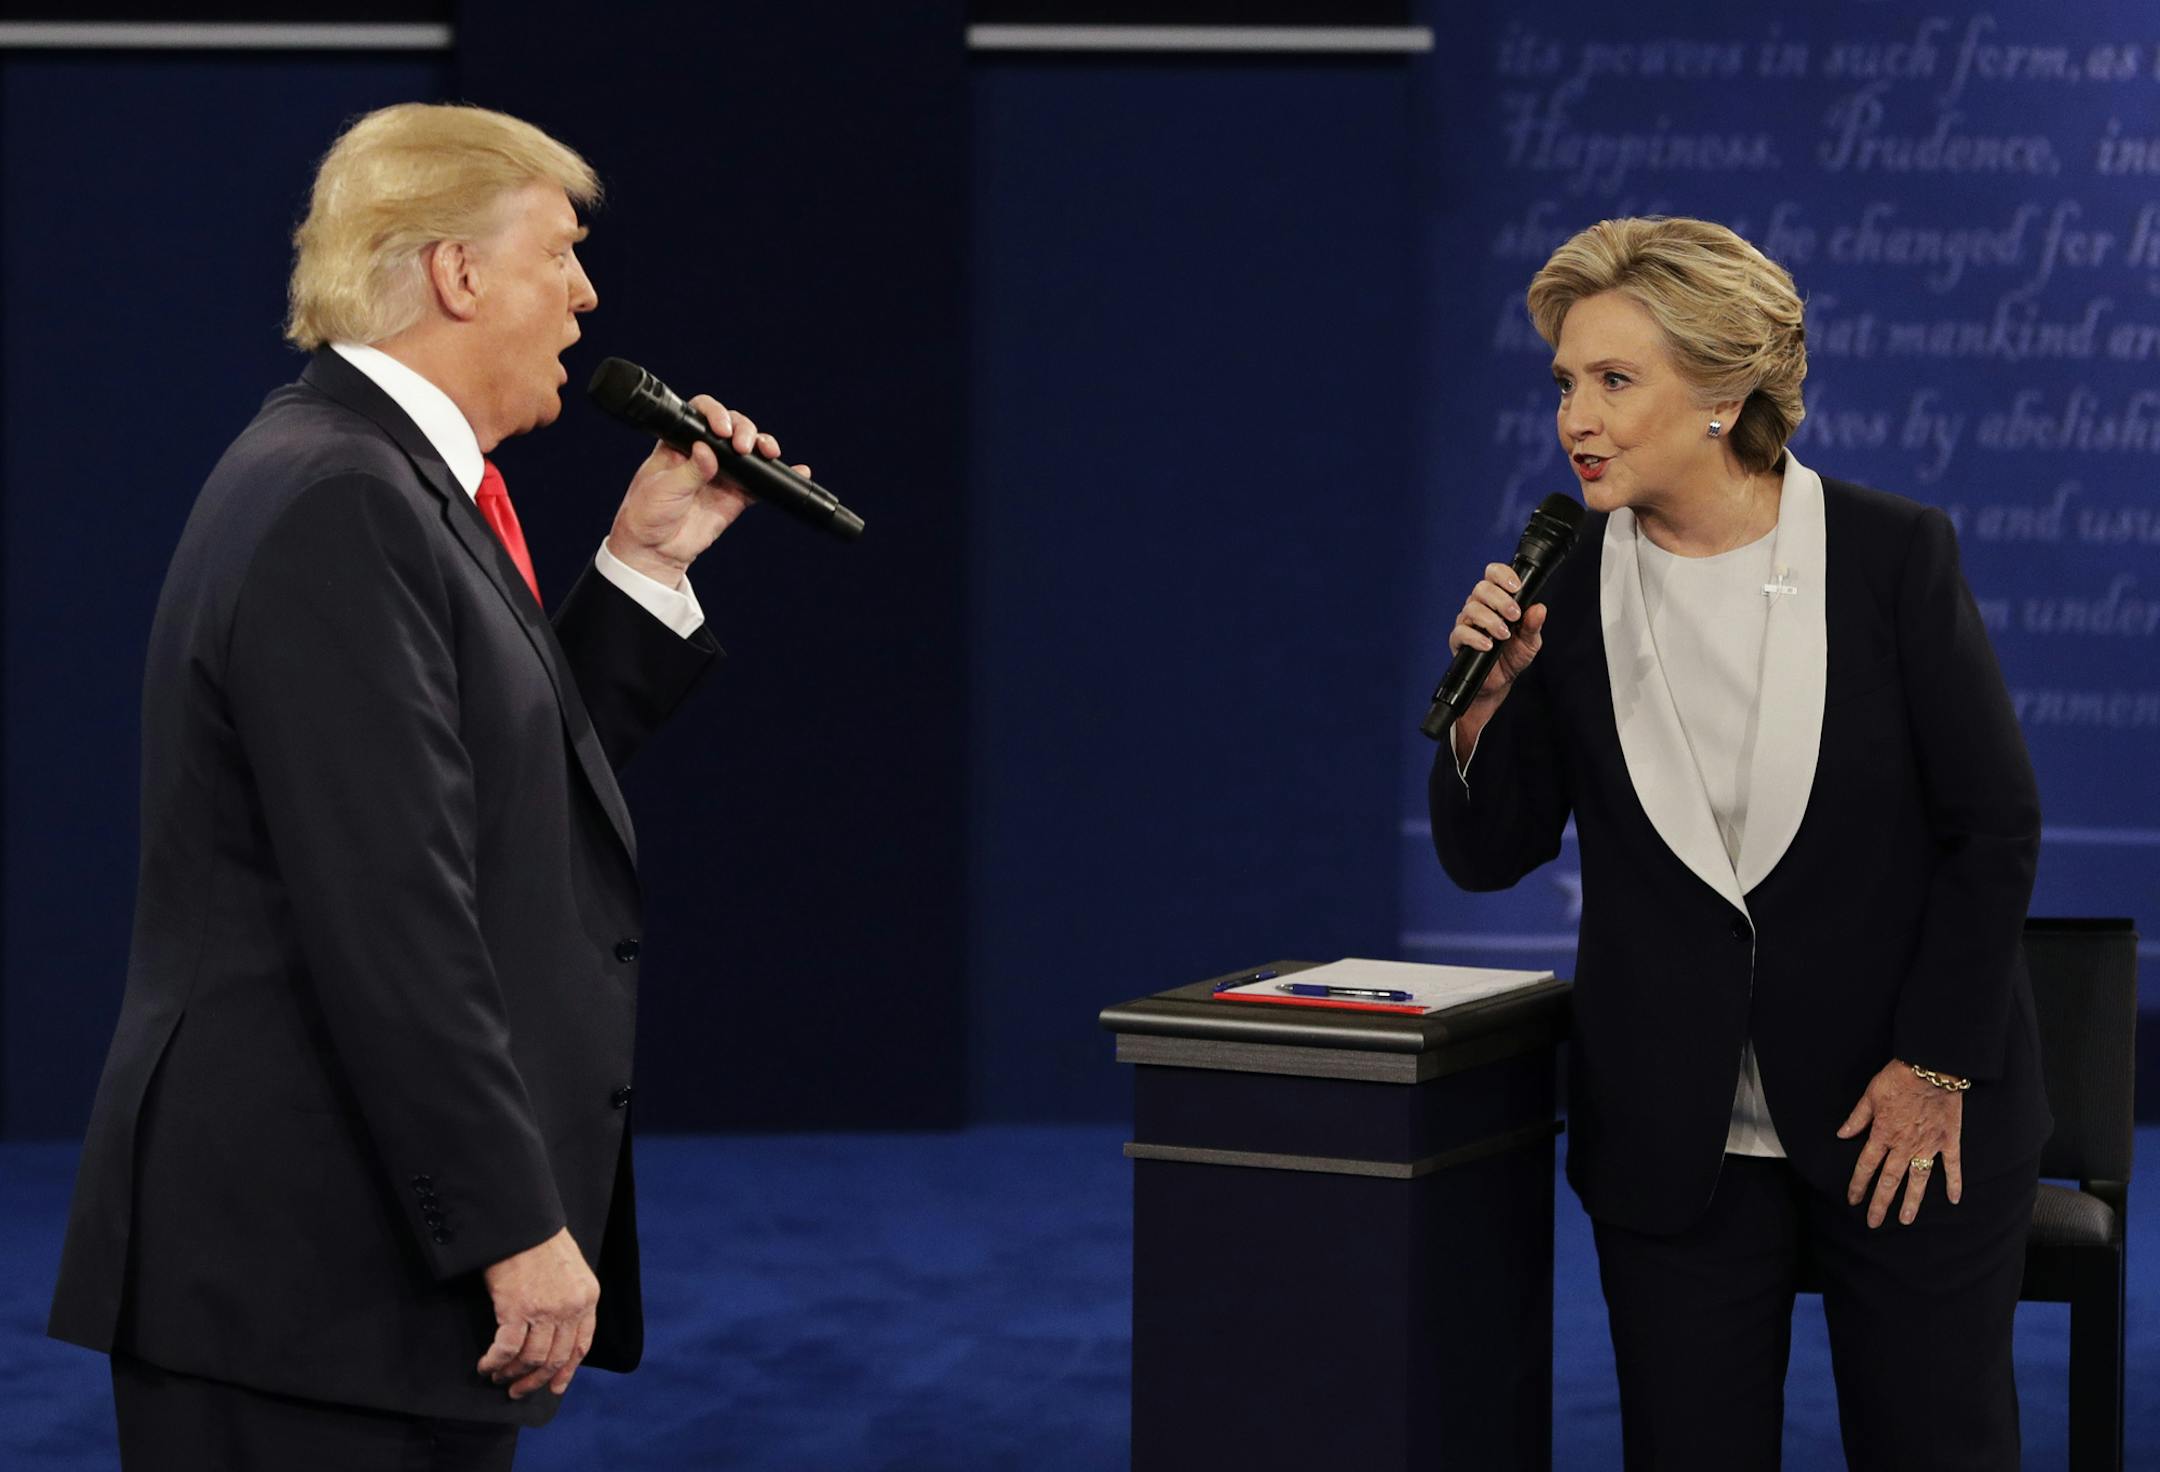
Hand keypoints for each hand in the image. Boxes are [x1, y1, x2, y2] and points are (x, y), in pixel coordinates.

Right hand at [476, 1227, 599, 1398]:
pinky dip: (495, 1363)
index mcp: (588, 1297)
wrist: (522, 1222)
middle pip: (556, 1358)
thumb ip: (570, 1298)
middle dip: (536, 1380)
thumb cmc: (541, 1242)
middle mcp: (571, 1307)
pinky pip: (507, 1349)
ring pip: (532, 1359)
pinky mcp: (516, 1309)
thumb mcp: (570, 1270)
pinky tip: (486, 1365)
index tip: (555, 1387)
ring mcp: (545, 1310)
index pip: (582, 1345)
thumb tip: (556, 1332)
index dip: (567, 1371)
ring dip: (513, 1374)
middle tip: (519, 1390)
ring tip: (499, 1378)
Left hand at [604, 395, 811, 586]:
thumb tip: (707, 450)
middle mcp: (704, 451)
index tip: (722, 430)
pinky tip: (798, 470)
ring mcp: (723, 472)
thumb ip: (689, 470)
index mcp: (680, 442)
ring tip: (769, 452)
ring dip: (762, 446)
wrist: (656, 549)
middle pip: (733, 427)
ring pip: (750, 450)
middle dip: (744, 430)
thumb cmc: (648, 513)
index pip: (701, 414)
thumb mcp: (664, 489)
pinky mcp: (737, 494)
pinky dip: (779, 476)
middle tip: (743, 447)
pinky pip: (762, 481)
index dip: (715, 414)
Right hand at [1446, 562, 1547, 759]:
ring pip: (1471, 608)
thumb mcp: (1530, 641)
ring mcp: (1467, 622)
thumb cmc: (1513, 656)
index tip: (1516, 587)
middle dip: (1500, 599)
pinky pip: (1461, 632)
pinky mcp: (1458, 640)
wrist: (1500, 682)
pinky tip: (1488, 645)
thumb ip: (1533, 624)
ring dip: (1490, 619)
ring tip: (1504, 634)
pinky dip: (1476, 637)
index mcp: (1497, 600)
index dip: (1502, 574)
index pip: (1494, 574)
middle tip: (1514, 615)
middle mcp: (1480, 606)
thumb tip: (1539, 609)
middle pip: (1481, 588)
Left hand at [1836, 1058, 1964, 1227]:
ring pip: (1917, 1180)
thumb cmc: (1899, 1078)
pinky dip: (1954, 1183)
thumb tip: (1842, 1135)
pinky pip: (1952, 1166)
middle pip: (1889, 1180)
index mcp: (1883, 1134)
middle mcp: (1904, 1145)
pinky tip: (1954, 1200)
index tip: (1852, 1200)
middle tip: (1874, 1222)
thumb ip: (1857, 1118)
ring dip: (1911, 1202)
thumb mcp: (1870, 1095)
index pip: (1866, 1166)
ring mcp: (1928, 1145)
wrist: (1932, 1067)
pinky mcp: (1948, 1141)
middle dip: (1880, 1203)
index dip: (1857, 1184)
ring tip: (1905, 1220)